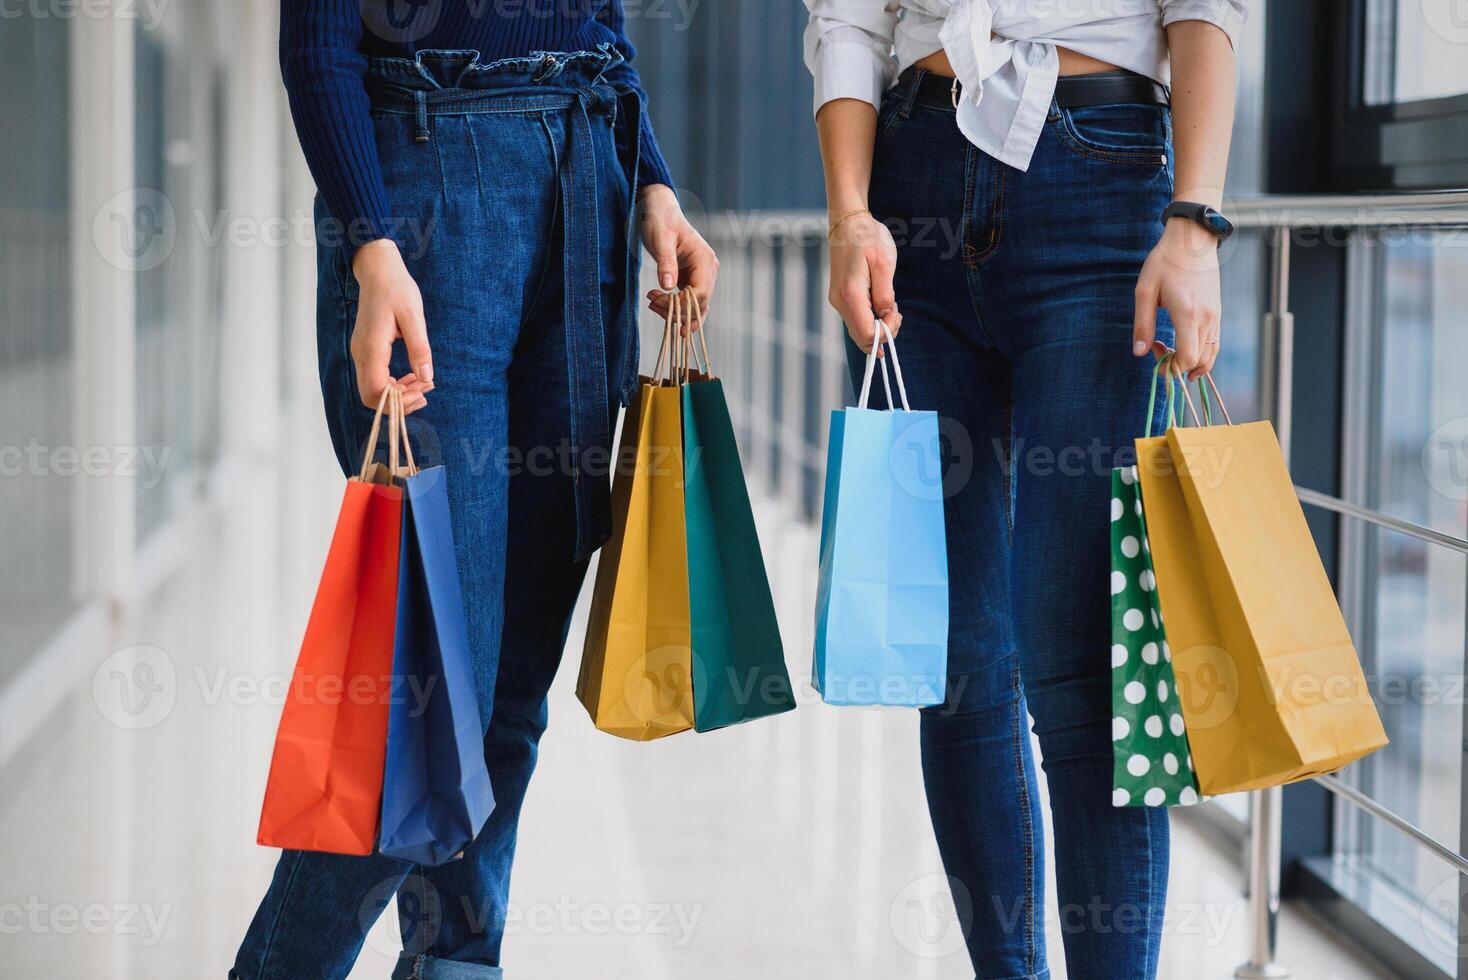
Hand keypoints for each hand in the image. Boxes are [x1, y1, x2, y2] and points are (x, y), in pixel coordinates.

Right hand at [350, 239, 433, 414]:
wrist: (378, 271)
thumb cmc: (397, 289)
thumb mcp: (414, 316)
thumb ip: (419, 348)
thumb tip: (427, 378)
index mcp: (372, 347)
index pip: (376, 391)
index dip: (398, 400)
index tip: (422, 392)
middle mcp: (361, 353)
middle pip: (370, 397)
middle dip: (399, 402)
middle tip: (425, 393)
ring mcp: (360, 353)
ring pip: (372, 390)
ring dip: (397, 394)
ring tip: (424, 385)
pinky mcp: (365, 350)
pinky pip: (374, 377)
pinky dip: (393, 384)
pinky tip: (413, 377)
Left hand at [639, 184, 717, 332]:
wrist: (659, 210)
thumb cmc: (661, 219)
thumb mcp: (661, 239)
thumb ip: (666, 262)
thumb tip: (667, 285)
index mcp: (705, 260)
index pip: (701, 293)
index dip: (682, 303)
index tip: (658, 300)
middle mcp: (708, 270)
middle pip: (700, 304)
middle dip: (676, 310)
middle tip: (652, 303)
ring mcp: (702, 276)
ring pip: (696, 307)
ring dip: (676, 312)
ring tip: (653, 304)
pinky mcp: (691, 279)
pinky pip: (688, 302)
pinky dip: (674, 308)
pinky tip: (657, 304)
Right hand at [827, 210, 899, 353]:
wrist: (847, 222)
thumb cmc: (867, 238)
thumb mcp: (884, 263)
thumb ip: (885, 294)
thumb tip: (886, 318)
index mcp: (850, 294)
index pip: (866, 333)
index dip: (885, 332)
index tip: (897, 314)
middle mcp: (840, 302)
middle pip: (860, 337)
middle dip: (882, 333)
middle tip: (896, 313)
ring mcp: (838, 300)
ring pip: (858, 330)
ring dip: (877, 326)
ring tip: (891, 307)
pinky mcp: (840, 297)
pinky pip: (856, 319)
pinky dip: (870, 320)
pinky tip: (881, 306)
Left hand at [1133, 219, 1220, 379]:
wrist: (1192, 239)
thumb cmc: (1164, 262)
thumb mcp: (1145, 291)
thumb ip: (1143, 324)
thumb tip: (1140, 353)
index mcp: (1188, 314)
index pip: (1187, 358)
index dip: (1171, 367)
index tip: (1154, 352)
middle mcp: (1206, 318)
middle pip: (1199, 361)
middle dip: (1177, 366)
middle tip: (1157, 349)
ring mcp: (1215, 315)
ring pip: (1210, 354)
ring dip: (1191, 362)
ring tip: (1170, 352)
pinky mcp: (1217, 311)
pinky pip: (1214, 342)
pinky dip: (1201, 353)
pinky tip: (1183, 346)